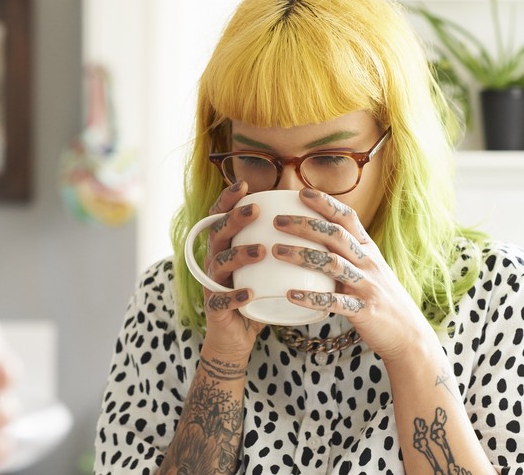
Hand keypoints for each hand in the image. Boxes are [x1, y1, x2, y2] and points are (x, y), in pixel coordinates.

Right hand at [200, 182, 266, 358]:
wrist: (237, 337)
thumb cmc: (256, 297)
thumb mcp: (265, 268)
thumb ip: (279, 245)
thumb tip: (311, 217)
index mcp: (225, 247)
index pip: (220, 217)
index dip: (227, 200)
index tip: (244, 185)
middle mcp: (214, 261)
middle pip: (217, 233)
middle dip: (234, 219)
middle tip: (254, 211)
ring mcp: (212, 284)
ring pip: (219, 263)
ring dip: (239, 255)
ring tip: (260, 251)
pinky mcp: (215, 309)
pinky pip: (222, 300)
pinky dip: (235, 296)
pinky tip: (249, 293)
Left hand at [271, 188, 435, 362]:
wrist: (408, 333)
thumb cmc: (379, 299)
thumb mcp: (367, 269)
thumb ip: (344, 255)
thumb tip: (310, 238)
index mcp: (368, 250)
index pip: (347, 218)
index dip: (325, 203)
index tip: (301, 192)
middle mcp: (368, 263)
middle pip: (335, 235)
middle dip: (304, 225)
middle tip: (276, 221)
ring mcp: (366, 285)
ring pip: (331, 263)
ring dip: (301, 255)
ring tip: (275, 251)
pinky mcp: (363, 310)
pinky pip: (333, 302)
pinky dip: (311, 298)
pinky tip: (290, 295)